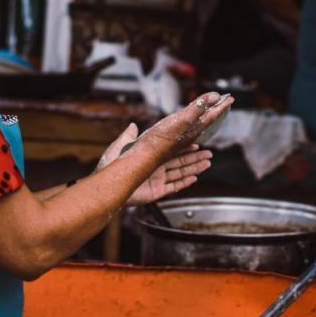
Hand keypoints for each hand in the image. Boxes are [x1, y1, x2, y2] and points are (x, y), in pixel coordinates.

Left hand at [97, 124, 212, 204]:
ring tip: (207, 163)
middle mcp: (155, 168)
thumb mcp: (119, 147)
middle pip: (180, 162)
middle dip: (194, 158)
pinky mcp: (157, 192)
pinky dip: (185, 182)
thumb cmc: (109, 167)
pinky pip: (174, 186)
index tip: (196, 141)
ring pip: (180, 173)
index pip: (171, 150)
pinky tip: (195, 178)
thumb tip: (132, 124)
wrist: (106, 186)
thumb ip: (127, 136)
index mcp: (149, 157)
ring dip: (194, 168)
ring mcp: (157, 180)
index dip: (184, 147)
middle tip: (209, 153)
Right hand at [138, 92, 232, 159]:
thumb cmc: (162, 138)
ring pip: (198, 125)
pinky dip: (193, 123)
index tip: (231, 97)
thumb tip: (216, 96)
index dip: (221, 105)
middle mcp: (190, 133)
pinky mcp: (171, 140)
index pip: (212, 114)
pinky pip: (188, 129)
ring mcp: (181, 138)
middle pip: (207, 120)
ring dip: (206, 116)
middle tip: (224, 102)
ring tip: (210, 111)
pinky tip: (190, 126)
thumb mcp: (183, 119)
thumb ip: (199, 108)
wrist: (145, 156)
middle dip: (215, 110)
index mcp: (195, 128)